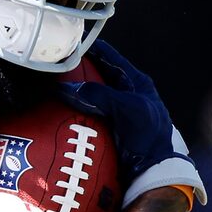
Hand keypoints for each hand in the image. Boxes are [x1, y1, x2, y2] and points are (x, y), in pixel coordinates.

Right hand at [59, 41, 192, 200]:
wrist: (153, 169)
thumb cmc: (148, 135)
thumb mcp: (128, 109)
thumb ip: (101, 95)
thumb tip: (70, 88)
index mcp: (137, 83)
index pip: (112, 58)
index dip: (94, 48)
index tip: (75, 41)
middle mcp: (128, 95)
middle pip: (100, 76)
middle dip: (82, 70)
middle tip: (61, 64)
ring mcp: (118, 113)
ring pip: (94, 96)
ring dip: (78, 93)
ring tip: (57, 87)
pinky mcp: (110, 129)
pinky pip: (90, 115)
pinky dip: (78, 112)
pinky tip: (63, 113)